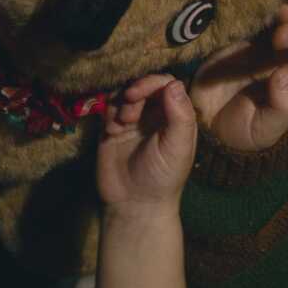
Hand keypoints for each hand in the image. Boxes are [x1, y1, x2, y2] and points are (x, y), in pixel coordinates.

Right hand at [96, 76, 196, 216]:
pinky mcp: (112, 129)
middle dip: (135, 91)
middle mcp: (155, 115)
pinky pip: (108, 108)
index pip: (166, 84)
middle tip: (129, 109)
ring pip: (123, 93)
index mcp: (175, 116)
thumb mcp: (178, 147)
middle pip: (143, 85)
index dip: (152, 82)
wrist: (134, 204)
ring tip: (120, 124)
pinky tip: (111, 130)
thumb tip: (174, 83)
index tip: (139, 93)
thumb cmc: (163, 178)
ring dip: (120, 102)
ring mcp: (132, 121)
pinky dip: (108, 113)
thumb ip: (180, 115)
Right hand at [191, 6, 287, 151]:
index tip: (285, 9)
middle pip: (271, 24)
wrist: (207, 135)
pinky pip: (222, 27)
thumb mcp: (268, 128)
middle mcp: (264, 55)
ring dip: (246, 4)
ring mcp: (240, 49)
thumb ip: (283, 105)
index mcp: (283, 70)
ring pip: (248, 21)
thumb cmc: (244, 133)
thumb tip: (284, 74)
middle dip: (269, 4)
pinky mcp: (218, 48)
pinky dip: (223, 12)